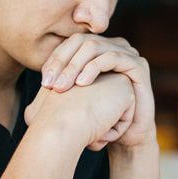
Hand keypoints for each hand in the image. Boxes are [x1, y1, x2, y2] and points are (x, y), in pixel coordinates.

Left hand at [40, 34, 155, 147]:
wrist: (127, 137)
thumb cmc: (100, 118)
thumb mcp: (76, 98)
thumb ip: (62, 84)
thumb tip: (38, 82)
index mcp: (99, 50)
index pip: (71, 44)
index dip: (55, 59)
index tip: (43, 83)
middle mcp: (113, 46)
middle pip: (81, 41)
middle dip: (62, 62)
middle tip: (50, 85)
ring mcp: (128, 53)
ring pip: (94, 47)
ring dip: (75, 66)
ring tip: (62, 87)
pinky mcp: (139, 64)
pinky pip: (113, 58)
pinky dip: (94, 68)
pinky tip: (82, 84)